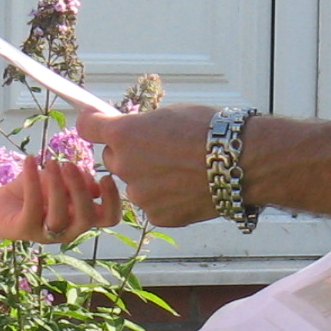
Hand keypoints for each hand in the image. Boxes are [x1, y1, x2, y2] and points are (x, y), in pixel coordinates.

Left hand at [0, 148, 124, 245]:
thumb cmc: (30, 191)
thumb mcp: (57, 180)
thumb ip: (76, 180)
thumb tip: (92, 181)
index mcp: (81, 217)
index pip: (108, 217)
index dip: (113, 201)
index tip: (106, 177)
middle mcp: (68, 230)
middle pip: (87, 218)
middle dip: (81, 190)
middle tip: (69, 165)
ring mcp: (46, 233)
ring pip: (60, 216)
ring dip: (58, 187)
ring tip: (51, 163)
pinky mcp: (24, 230)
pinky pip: (32, 206)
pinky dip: (32, 181)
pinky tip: (29, 160)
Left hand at [76, 104, 222, 224]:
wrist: (242, 162)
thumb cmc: (211, 131)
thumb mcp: (170, 114)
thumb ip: (142, 125)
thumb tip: (132, 131)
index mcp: (125, 134)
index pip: (88, 128)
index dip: (92, 123)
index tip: (93, 122)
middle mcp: (125, 165)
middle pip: (112, 159)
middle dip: (128, 154)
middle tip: (159, 149)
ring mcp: (140, 194)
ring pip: (134, 184)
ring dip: (148, 178)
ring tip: (182, 171)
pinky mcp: (156, 216)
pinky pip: (152, 205)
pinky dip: (164, 198)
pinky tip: (187, 188)